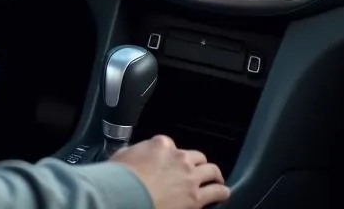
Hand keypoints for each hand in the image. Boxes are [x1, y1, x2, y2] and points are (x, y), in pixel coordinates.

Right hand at [112, 135, 229, 208]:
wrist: (126, 196)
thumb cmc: (120, 178)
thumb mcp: (123, 156)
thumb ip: (134, 154)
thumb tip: (132, 156)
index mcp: (161, 145)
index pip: (171, 146)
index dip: (171, 156)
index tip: (170, 163)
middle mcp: (179, 157)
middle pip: (196, 156)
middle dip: (196, 163)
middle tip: (197, 170)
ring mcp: (189, 177)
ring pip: (211, 170)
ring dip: (214, 175)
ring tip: (216, 179)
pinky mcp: (196, 198)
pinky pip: (217, 192)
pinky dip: (222, 192)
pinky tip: (223, 193)